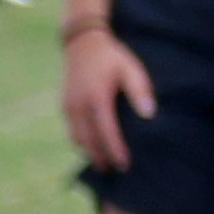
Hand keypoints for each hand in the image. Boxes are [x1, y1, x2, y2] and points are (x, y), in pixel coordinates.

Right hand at [59, 24, 155, 178]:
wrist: (82, 43)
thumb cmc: (112, 56)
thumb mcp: (131, 68)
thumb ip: (140, 91)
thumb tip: (150, 114)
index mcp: (97, 97)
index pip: (107, 132)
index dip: (116, 151)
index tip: (125, 164)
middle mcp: (79, 105)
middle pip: (89, 142)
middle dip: (102, 158)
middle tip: (115, 171)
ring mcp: (69, 107)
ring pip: (77, 139)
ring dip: (90, 152)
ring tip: (104, 162)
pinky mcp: (64, 106)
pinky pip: (72, 131)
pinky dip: (82, 142)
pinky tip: (92, 146)